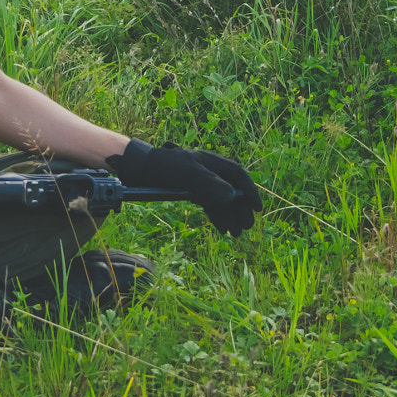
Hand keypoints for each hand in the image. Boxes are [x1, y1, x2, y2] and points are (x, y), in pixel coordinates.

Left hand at [105, 139, 260, 234]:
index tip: (257, 208)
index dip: (249, 191)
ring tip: (236, 234)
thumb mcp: (187, 172)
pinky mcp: (191, 191)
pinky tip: (223, 229)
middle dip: (240, 209)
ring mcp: (200, 181)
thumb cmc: (163, 167)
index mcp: (211, 162)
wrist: (139, 170)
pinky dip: (217, 216)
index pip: (238, 175)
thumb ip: (210, 182)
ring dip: (230, 216)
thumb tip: (231, 194)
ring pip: (221, 200)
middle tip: (246, 227)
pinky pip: (209, 205)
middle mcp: (209, 171)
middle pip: (231, 190)